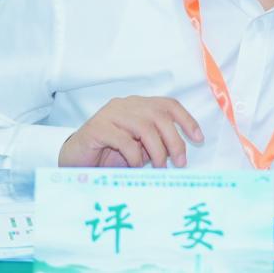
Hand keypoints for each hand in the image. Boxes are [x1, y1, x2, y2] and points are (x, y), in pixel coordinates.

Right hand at [58, 96, 203, 168]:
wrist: (75, 160)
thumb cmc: (109, 155)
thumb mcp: (138, 148)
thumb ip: (156, 144)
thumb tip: (180, 155)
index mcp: (138, 105)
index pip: (168, 104)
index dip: (186, 120)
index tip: (198, 139)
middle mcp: (126, 105)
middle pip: (159, 115)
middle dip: (174, 140)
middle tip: (179, 162)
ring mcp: (110, 114)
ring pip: (143, 126)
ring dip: (157, 150)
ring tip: (159, 167)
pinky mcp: (97, 128)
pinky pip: (123, 140)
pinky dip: (134, 155)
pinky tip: (135, 166)